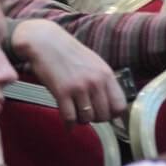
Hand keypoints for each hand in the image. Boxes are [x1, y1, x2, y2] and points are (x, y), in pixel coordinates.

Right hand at [11, 20, 126, 123]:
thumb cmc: (69, 53)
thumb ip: (103, 81)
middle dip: (96, 119)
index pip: (120, 105)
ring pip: (87, 118)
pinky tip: (67, 121)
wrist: (45, 42)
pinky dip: (69, 123)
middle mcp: (95, 81)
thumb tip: (111, 104)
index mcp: (106, 74)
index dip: (113, 114)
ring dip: (81, 120)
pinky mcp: (62, 92)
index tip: (105, 114)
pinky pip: (70, 118)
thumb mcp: (94, 63)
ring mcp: (79, 87)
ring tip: (76, 113)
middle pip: (104, 116)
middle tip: (87, 114)